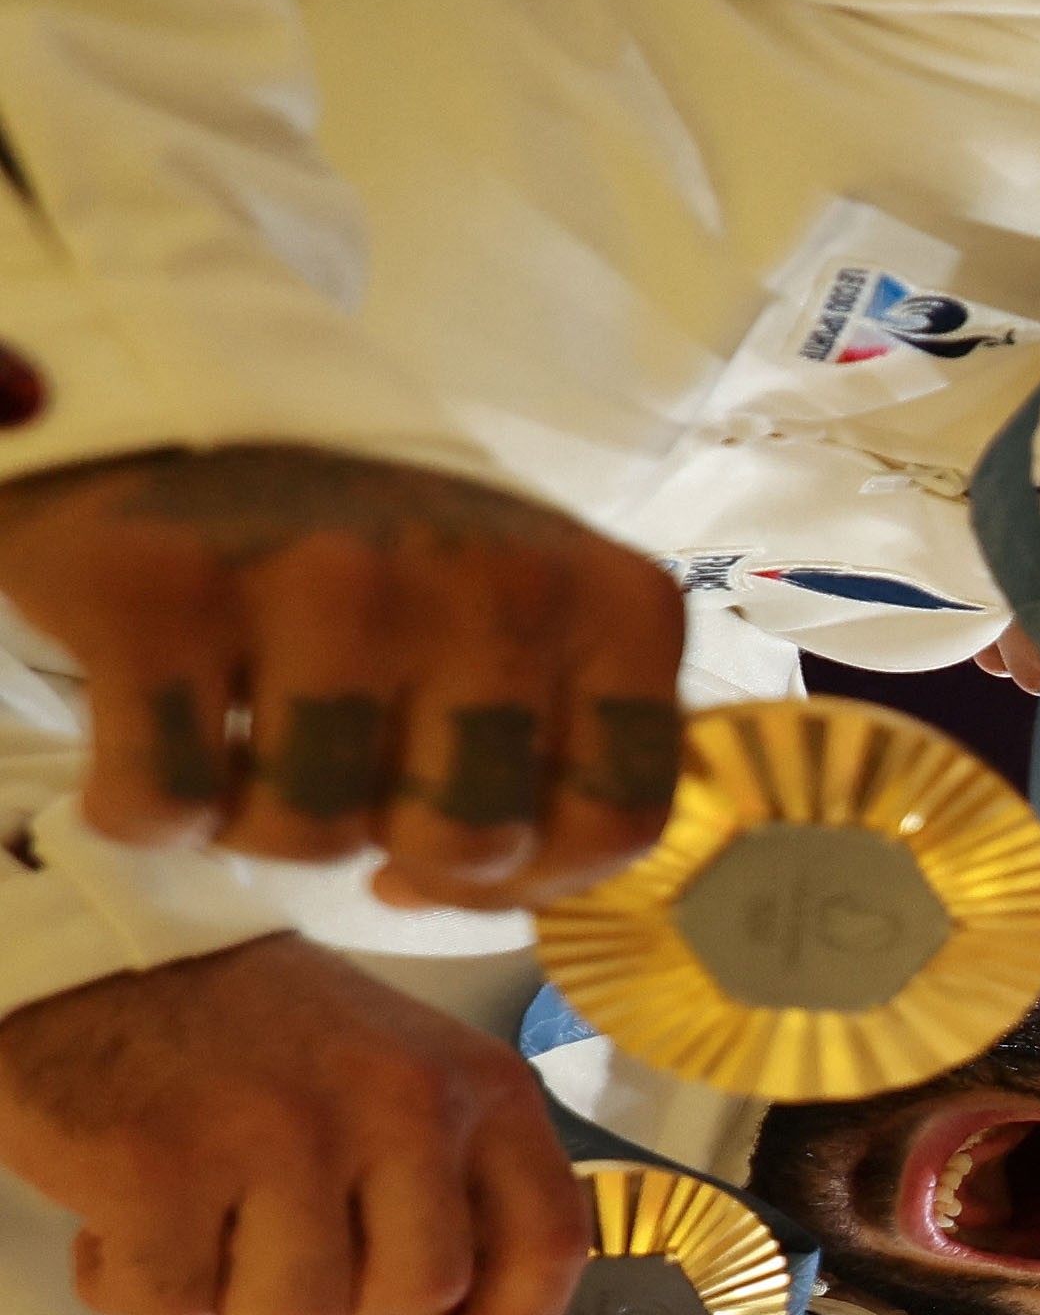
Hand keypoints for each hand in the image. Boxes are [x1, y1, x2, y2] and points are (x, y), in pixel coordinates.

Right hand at [0, 447, 685, 900]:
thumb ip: (554, 760)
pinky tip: (156, 735)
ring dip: (261, 824)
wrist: (182, 424)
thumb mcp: (525, 638)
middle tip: (339, 769)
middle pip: (464, 841)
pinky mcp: (163, 591)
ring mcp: (331, 578)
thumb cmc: (379, 570)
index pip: (618, 819)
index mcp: (607, 600)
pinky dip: (145, 807)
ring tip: (246, 739)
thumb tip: (438, 890)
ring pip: (313, 833)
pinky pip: (165, 804)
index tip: (450, 843)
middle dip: (389, 842)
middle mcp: (489, 579)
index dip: (529, 874)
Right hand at [0, 934, 590, 1314]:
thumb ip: (445, 1180)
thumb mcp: (395, 1069)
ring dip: (231, 1290)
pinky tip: (122, 1207)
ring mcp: (285, 1135)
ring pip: (294, 1310)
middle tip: (276, 1257)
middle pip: (413, 1299)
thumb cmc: (242, 1026)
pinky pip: (171, 1301)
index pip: (544, 1241)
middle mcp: (400, 1105)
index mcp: (473, 1083)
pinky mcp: (166, 1168)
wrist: (91, 946)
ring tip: (197, 1207)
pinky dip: (129, 1280)